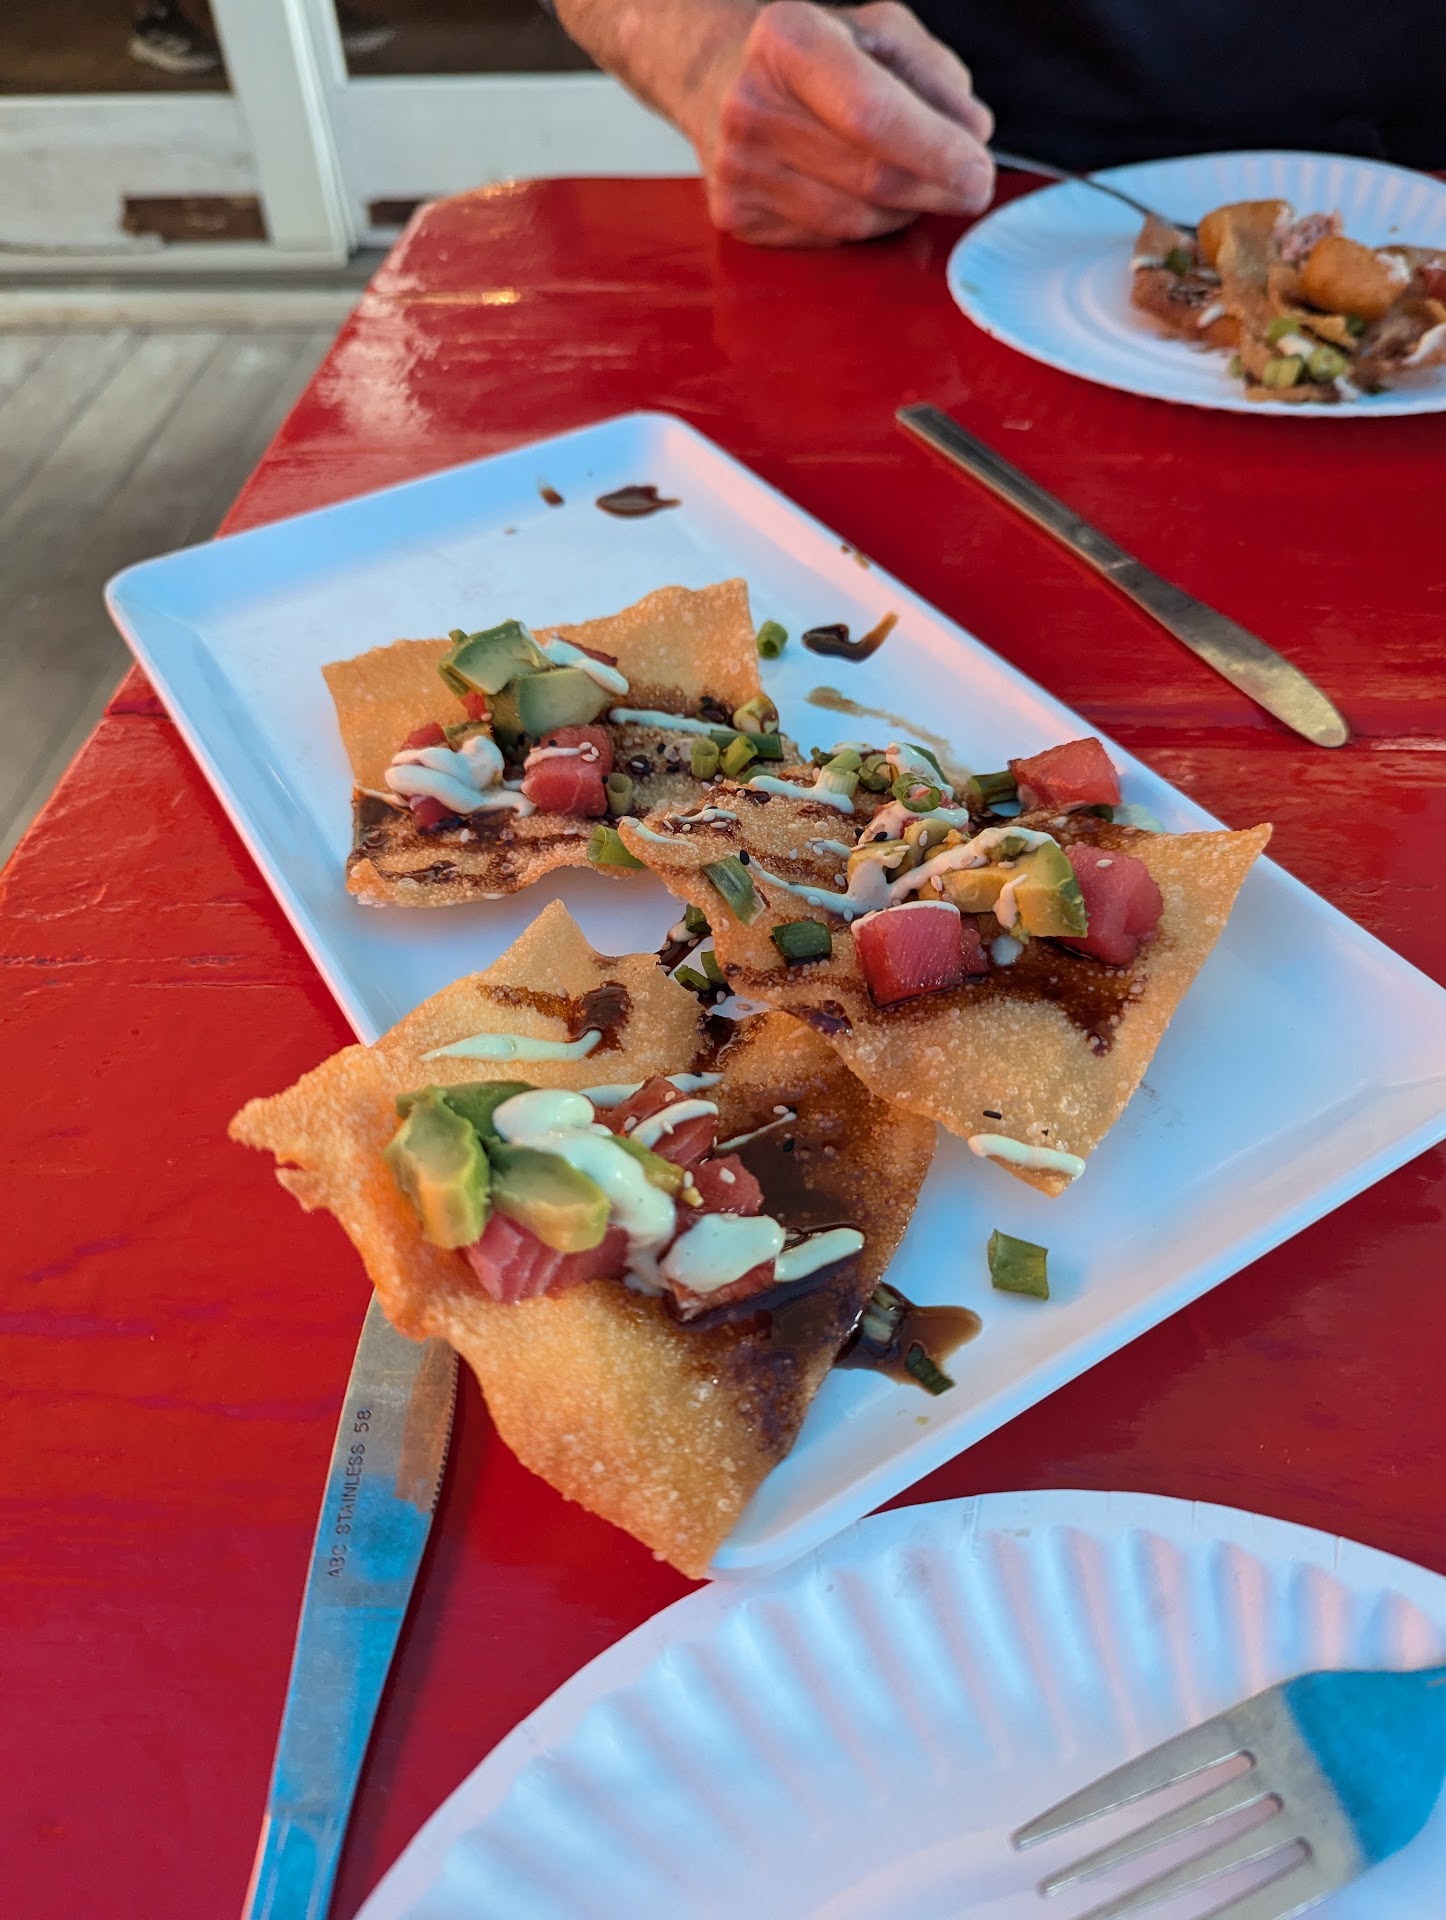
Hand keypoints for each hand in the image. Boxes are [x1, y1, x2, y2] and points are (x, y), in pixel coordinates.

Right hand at [681, 1, 994, 246]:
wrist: (716, 76)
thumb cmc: (811, 54)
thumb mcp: (878, 32)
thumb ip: (934, 76)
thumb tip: (972, 134)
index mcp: (787, 41)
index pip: (873, 114)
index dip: (934, 150)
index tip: (978, 172)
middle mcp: (751, 105)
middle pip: (870, 177)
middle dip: (935, 189)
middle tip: (971, 186)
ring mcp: (738, 168)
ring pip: (854, 220)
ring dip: (902, 210)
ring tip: (915, 182)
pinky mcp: (736, 215)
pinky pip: (826, 239)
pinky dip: (863, 225)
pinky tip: (862, 193)